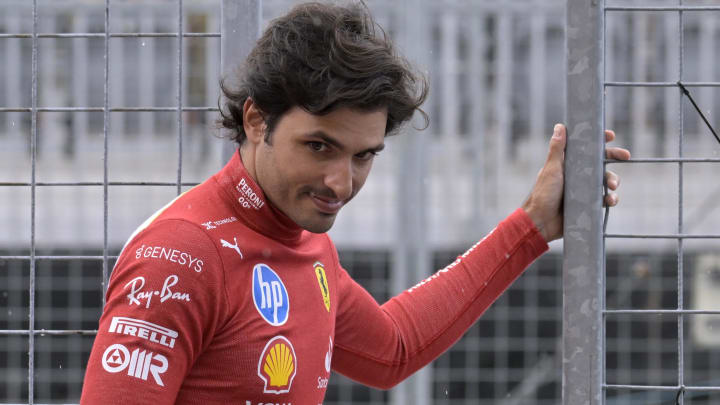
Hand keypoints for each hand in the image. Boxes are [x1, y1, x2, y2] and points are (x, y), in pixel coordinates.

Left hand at [521, 124, 630, 241]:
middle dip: (614, 158)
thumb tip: (560, 126)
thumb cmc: (542, 194)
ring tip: (612, 186)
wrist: (541, 222)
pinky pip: (604, 199)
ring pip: (605, 180)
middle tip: (625, 156)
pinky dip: (610, 199)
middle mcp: (578, 175)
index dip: (599, 141)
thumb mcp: (551, 169)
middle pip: (601, 162)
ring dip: (613, 180)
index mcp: (569, 164)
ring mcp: (583, 190)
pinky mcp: (588, 204)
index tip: (611, 136)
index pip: (586, 149)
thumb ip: (557, 149)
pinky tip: (610, 201)